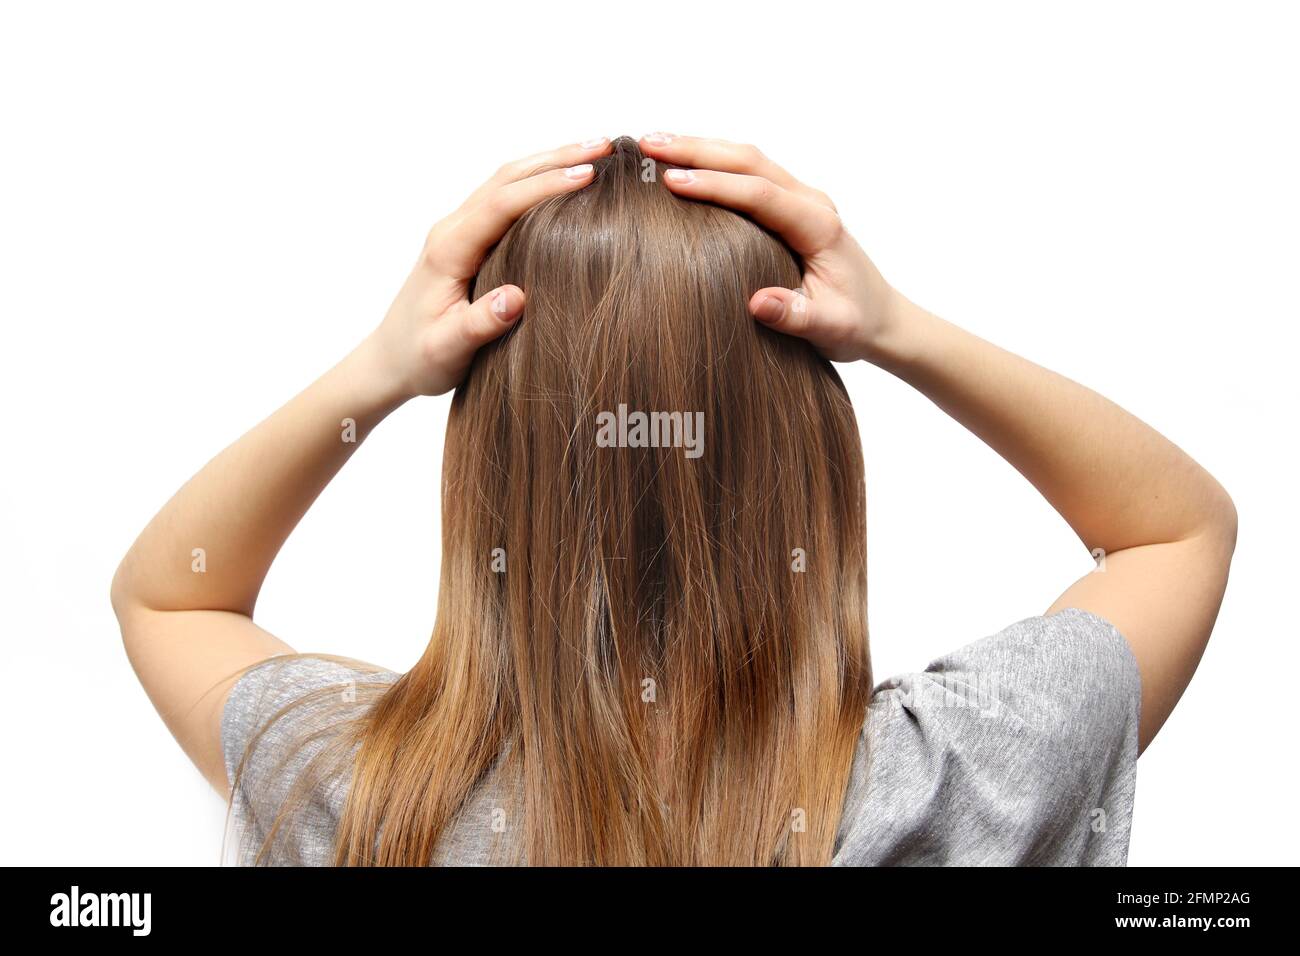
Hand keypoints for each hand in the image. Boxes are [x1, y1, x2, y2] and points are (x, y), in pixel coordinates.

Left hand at [368, 138, 611, 398]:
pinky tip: (565, 180)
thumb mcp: (448, 350)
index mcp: (449, 249)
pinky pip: (505, 197)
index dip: (546, 187)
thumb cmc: (420, 358)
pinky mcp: (469, 238)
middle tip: (605, 147)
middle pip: (507, 178)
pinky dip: (538, 180)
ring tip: (596, 152)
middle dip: (557, 158)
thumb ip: (480, 324)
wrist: (390, 360)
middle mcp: (452, 229)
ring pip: (507, 181)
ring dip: (550, 162)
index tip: (588, 176)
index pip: (502, 204)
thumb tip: (517, 298)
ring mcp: (459, 230)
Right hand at [639, 133, 898, 363]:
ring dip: (701, 148)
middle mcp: (810, 202)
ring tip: (653, 145)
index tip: (671, 182)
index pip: (758, 193)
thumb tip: (757, 304)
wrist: (883, 319)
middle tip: (648, 144)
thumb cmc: (856, 323)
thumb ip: (796, 316)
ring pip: (747, 159)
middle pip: (748, 160)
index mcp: (818, 225)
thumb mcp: (830, 328)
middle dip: (696, 149)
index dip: (713, 185)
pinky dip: (714, 161)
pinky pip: (749, 173)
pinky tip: (684, 163)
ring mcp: (801, 199)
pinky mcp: (790, 206)